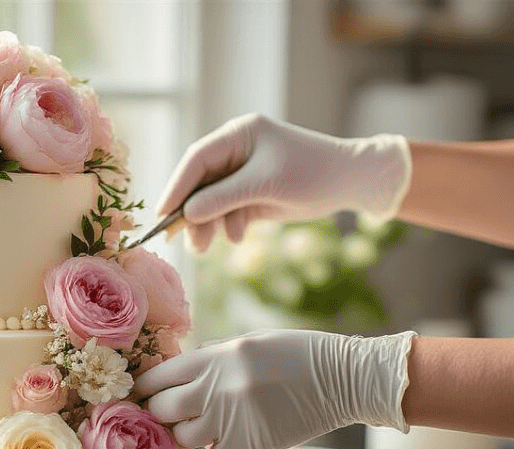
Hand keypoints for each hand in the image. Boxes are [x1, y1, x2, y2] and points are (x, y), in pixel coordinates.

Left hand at [132, 329, 416, 448]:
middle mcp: (217, 388)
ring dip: (189, 433)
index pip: (159, 376)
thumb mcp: (248, 342)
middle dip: (160, 412)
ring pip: (185, 437)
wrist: (343, 379)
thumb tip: (176, 372)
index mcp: (215, 358)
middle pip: (162, 410)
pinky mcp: (249, 444)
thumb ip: (211, 357)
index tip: (142, 393)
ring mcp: (231, 419)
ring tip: (205, 425)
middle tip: (167, 414)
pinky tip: (231, 436)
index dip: (145, 386)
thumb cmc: (296, 355)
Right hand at [155, 114, 411, 251]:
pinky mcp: (252, 195)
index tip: (162, 212)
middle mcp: (236, 152)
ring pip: (211, 202)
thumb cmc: (312, 172)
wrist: (350, 182)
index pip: (196, 159)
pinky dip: (227, 226)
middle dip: (191, 212)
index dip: (177, 185)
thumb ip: (223, 198)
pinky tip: (236, 237)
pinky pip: (227, 212)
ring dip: (206, 224)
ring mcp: (243, 175)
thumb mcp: (265, 184)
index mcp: (238, 135)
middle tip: (179, 239)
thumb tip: (187, 213)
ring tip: (203, 247)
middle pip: (200, 183)